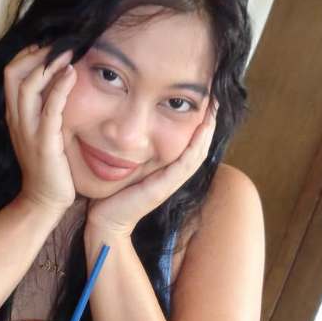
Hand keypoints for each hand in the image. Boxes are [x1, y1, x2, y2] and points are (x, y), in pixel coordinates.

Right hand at [3, 44, 77, 215]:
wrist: (43, 201)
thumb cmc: (48, 167)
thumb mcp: (42, 132)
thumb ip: (45, 109)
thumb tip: (60, 83)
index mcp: (16, 114)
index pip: (12, 73)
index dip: (28, 54)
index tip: (50, 44)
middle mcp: (17, 119)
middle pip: (13, 73)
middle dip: (36, 53)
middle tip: (60, 42)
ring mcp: (28, 130)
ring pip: (27, 86)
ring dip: (48, 64)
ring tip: (67, 50)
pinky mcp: (44, 142)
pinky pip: (49, 109)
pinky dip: (59, 88)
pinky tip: (71, 73)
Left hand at [86, 100, 217, 238]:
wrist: (105, 220)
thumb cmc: (111, 193)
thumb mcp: (126, 165)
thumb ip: (134, 151)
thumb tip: (132, 126)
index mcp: (167, 171)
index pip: (190, 144)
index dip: (200, 125)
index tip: (205, 101)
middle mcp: (172, 176)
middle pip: (199, 147)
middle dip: (208, 123)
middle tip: (216, 100)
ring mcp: (170, 183)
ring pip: (198, 153)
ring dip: (207, 131)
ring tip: (213, 109)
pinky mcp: (163, 188)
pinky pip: (186, 163)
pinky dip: (196, 145)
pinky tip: (202, 128)